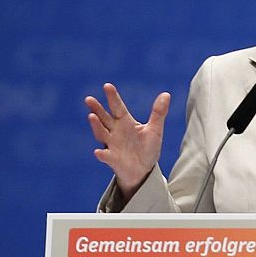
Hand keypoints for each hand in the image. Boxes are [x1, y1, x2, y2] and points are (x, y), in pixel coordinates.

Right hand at [85, 83, 169, 198]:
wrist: (143, 170)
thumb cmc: (148, 148)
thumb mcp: (155, 130)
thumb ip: (158, 113)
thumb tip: (166, 94)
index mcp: (125, 122)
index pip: (118, 107)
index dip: (113, 97)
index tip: (107, 86)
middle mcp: (115, 131)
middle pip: (104, 118)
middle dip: (97, 109)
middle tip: (89, 99)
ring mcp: (112, 145)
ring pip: (101, 133)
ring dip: (96, 126)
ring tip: (91, 117)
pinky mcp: (112, 159)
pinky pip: (106, 156)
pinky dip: (102, 154)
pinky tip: (98, 152)